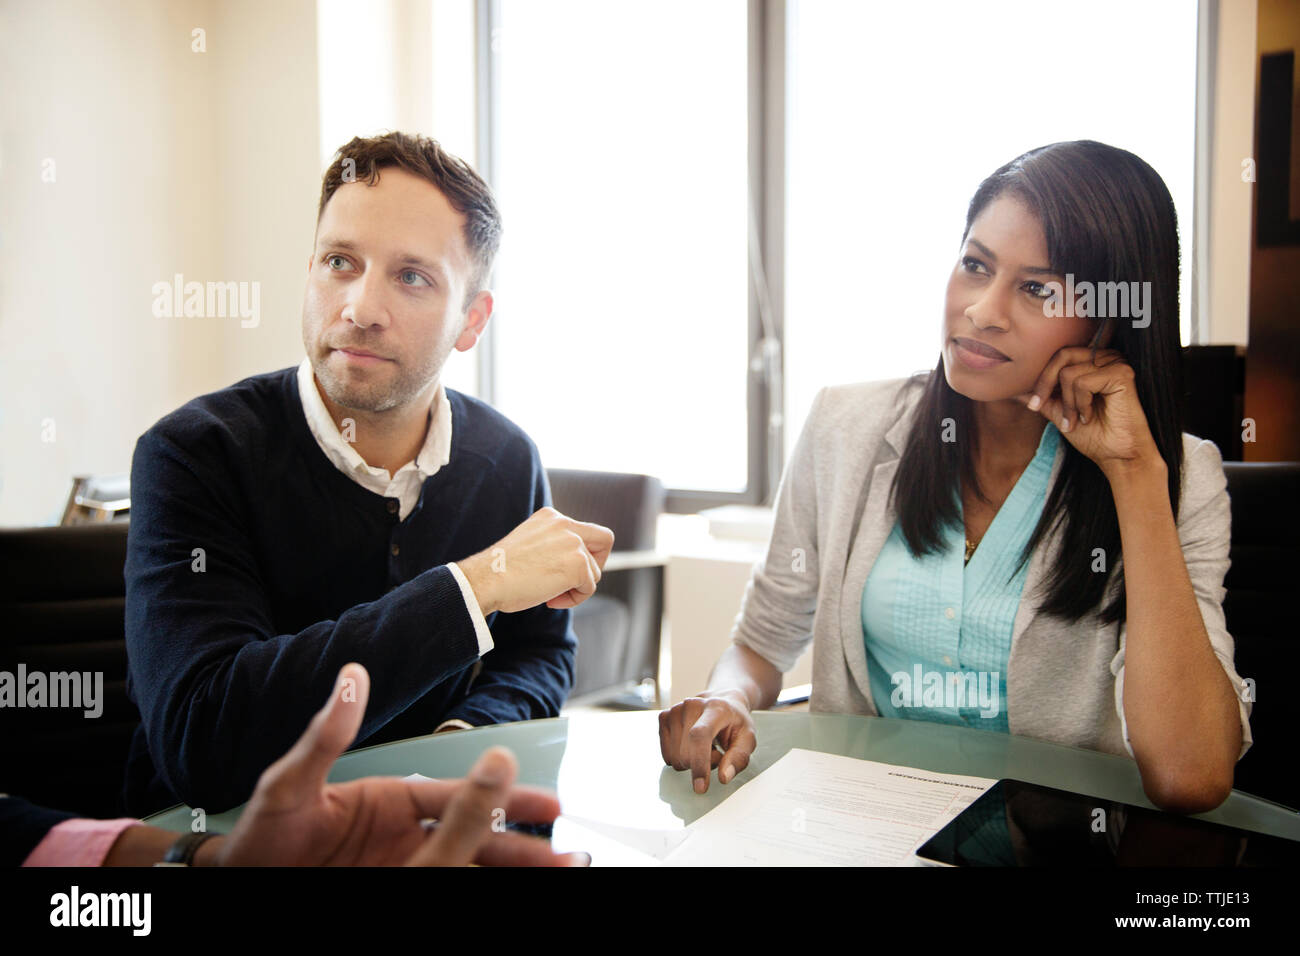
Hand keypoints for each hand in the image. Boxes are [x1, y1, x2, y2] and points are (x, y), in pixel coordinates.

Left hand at [214, 663, 587, 865]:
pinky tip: (509, 888)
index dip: (500, 802)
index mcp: (391, 800)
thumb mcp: (287, 784)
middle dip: (524, 848)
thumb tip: (353, 677)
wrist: (237, 880)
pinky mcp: (399, 887)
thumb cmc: (260, 835)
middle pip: (477, 839)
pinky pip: (450, 881)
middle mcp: (406, 834)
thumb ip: (325, 736)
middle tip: (570, 855)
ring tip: (563, 872)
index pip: (457, 799)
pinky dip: (482, 884)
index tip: (543, 804)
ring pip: (471, 864)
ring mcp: (404, 864)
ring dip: (514, 868)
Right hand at [458, 507, 614, 613]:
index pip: (583, 531)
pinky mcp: (578, 564)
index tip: (565, 569)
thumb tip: (569, 565)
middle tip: (575, 581)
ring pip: (594, 572)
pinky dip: (574, 599)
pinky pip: (589, 588)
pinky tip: (550, 599)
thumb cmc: (501, 571)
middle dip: (596, 564)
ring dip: (576, 588)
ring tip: (549, 594)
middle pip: (605, 540)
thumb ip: (551, 546)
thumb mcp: (529, 545)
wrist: (487, 579)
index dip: (583, 552)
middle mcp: (565, 524)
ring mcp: (573, 543)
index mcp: (551, 517)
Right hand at [658, 690, 756, 794]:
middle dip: (703, 765)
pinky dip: (680, 756)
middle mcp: (691, 705)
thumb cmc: (735, 722)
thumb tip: (724, 778)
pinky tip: (692, 744)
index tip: (700, 787)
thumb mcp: (748, 739)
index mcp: (715, 708)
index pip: (700, 736)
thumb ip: (739, 758)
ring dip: (692, 761)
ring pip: (675, 758)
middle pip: (686, 754)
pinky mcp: (664, 717)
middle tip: (717, 752)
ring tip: (705, 746)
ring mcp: (675, 709)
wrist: (722, 700)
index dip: (699, 763)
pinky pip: (667, 755)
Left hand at [1015, 347, 1162, 476]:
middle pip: (1061, 355)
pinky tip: (1090, 416)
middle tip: (1042, 408)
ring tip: (1077, 419)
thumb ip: (1042, 396)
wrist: (1117, 456)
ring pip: (1069, 372)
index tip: (1034, 405)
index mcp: (1092, 361)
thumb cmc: (1093, 435)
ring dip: (1067, 403)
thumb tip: (1014, 388)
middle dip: (1046, 385)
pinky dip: (1080, 404)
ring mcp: (1115, 362)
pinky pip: (1083, 382)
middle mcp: (1105, 356)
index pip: (1057, 355)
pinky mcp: (1122, 373)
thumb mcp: (1059, 412)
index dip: (1041, 379)